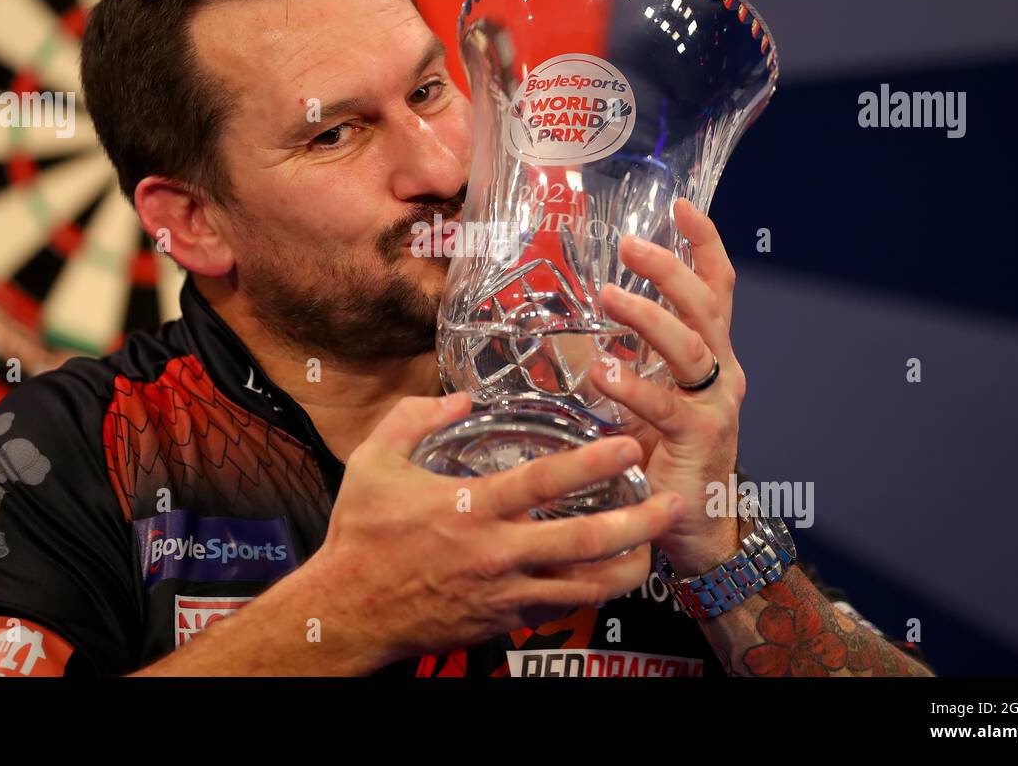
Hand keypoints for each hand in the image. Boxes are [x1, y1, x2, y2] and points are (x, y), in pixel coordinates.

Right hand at [309, 393, 684, 665]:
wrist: (347, 613)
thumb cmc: (360, 536)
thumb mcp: (372, 461)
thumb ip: (415, 418)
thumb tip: (462, 397)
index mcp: (469, 507)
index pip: (543, 483)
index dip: (591, 464)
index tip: (629, 446)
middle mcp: (496, 552)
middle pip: (583, 542)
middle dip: (636, 523)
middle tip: (671, 502)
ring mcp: (504, 592)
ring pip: (584, 585)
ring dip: (627, 564)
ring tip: (656, 544)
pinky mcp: (503, 621)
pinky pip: (559, 608)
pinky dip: (589, 591)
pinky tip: (607, 573)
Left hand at [589, 197, 745, 575]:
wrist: (697, 524)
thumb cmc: (666, 454)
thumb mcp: (649, 394)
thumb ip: (625, 357)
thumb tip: (571, 321)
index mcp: (712, 354)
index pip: (716, 288)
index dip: (704, 245)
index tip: (683, 206)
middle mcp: (722, 373)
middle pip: (705, 307)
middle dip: (670, 270)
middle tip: (630, 246)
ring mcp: (715, 406)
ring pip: (690, 348)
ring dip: (648, 318)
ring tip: (609, 297)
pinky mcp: (698, 442)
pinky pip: (665, 407)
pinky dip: (632, 386)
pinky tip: (603, 372)